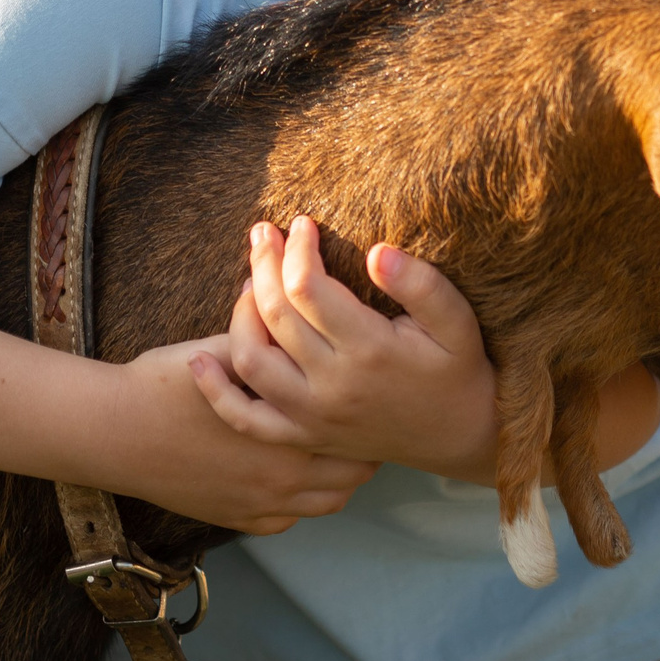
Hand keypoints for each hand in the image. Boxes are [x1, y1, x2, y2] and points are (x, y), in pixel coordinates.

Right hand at [100, 336, 379, 533]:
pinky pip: (287, 520)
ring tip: (334, 450)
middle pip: (353, 474)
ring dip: (337, 478)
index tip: (367, 393)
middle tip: (359, 421)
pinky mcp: (236, 519)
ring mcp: (260, 504)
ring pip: (327, 502)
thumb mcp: (222, 350)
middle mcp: (283, 478)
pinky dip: (300, 501)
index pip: (356, 431)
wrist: (115, 431)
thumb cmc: (165, 384)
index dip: (366, 410)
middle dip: (361, 448)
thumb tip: (280, 293)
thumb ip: (264, 333)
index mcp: (289, 432)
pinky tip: (293, 475)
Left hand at [190, 217, 499, 483]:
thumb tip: (377, 252)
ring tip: (252, 278)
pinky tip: (200, 359)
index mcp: (369, 351)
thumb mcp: (456, 321)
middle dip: (263, 263)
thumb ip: (421, 284)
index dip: (297, 248)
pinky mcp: (302, 436)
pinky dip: (216, 392)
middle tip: (263, 231)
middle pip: (273, 315)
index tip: (302, 223)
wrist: (459, 435)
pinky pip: (246, 419)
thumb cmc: (457, 367)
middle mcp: (332, 387)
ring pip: (251, 359)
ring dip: (240, 312)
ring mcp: (312, 416)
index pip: (308, 288)